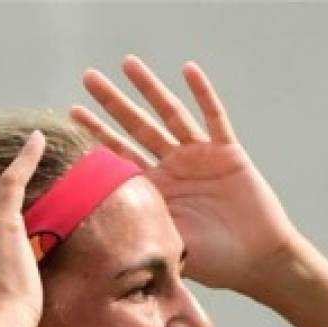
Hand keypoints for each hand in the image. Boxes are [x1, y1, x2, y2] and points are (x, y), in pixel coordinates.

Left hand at [72, 55, 301, 295]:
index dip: (97, 133)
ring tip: (127, 63)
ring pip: (170, 114)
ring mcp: (200, 156)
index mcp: (156, 189)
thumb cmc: (212, 261)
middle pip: (137, 127)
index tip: (72, 112)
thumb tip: (97, 260)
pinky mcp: (227, 152)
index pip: (119, 155)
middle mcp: (174, 167)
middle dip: (113, 102)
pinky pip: (213, 118)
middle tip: (88, 77)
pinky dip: (202, 94)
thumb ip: (139, 243)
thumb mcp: (168, 249)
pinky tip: (187, 70)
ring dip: (150, 88)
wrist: (255, 260)